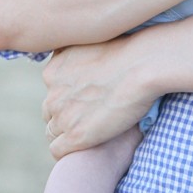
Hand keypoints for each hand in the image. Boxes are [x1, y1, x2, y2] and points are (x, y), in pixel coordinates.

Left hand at [42, 33, 154, 159]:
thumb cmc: (127, 51)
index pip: (51, 91)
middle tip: (90, 114)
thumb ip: (76, 55)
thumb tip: (83, 63)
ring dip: (68, 132)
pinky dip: (69, 150)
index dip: (68, 97)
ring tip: (91, 130)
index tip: (86, 98)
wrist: (142, 65)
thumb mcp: (90, 42)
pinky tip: (87, 144)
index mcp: (53, 71)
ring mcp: (63, 116)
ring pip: (52, 133)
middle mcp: (53, 94)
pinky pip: (58, 151)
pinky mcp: (76, 136)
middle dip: (65, 114)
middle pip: (50, 112)